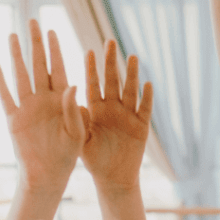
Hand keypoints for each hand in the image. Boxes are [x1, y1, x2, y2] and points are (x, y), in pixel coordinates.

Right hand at [0, 20, 84, 191]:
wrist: (48, 176)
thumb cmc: (67, 157)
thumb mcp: (76, 133)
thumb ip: (74, 110)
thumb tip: (73, 85)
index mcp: (62, 101)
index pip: (58, 69)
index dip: (55, 50)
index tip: (53, 31)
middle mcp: (44, 100)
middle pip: (38, 66)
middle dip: (36, 44)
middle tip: (34, 21)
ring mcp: (28, 108)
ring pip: (21, 76)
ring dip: (17, 56)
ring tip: (14, 36)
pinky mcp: (14, 119)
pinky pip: (6, 97)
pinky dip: (1, 82)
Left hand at [81, 42, 152, 191]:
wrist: (113, 178)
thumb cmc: (94, 161)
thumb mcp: (81, 140)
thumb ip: (76, 119)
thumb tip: (70, 95)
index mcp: (96, 110)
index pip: (93, 84)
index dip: (91, 68)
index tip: (89, 51)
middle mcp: (112, 109)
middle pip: (112, 81)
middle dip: (111, 62)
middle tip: (110, 41)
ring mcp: (128, 116)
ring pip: (130, 90)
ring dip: (131, 74)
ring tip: (132, 56)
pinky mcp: (141, 127)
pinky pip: (145, 109)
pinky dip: (147, 97)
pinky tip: (148, 84)